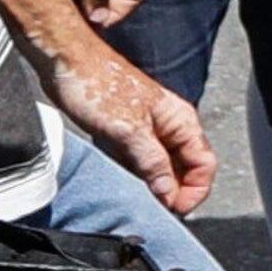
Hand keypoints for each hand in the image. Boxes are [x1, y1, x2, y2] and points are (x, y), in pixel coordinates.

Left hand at [44, 43, 211, 216]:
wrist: (66, 61)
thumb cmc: (97, 84)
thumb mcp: (128, 131)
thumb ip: (153, 164)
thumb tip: (169, 193)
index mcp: (181, 120)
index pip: (205, 164)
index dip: (195, 190)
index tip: (175, 209)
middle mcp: (170, 125)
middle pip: (187, 168)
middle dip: (175, 189)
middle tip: (156, 206)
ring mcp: (149, 128)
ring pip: (163, 165)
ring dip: (154, 181)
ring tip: (139, 189)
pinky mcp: (128, 130)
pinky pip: (141, 159)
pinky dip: (136, 171)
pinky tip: (123, 173)